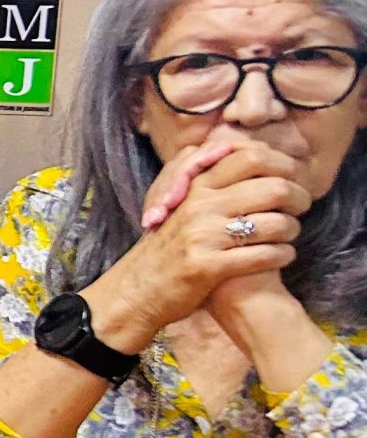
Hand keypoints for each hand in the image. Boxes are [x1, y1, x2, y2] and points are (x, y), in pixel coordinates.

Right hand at [93, 137, 306, 346]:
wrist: (135, 291)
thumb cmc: (163, 247)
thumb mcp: (174, 203)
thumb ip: (198, 174)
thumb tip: (230, 147)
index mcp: (193, 187)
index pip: (249, 156)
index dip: (281, 163)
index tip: (290, 176)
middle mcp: (198, 206)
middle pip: (273, 186)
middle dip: (298, 196)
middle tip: (302, 205)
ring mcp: (203, 236)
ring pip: (274, 223)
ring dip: (292, 229)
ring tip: (290, 234)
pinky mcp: (208, 267)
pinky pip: (264, 255)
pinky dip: (283, 255)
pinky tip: (282, 255)